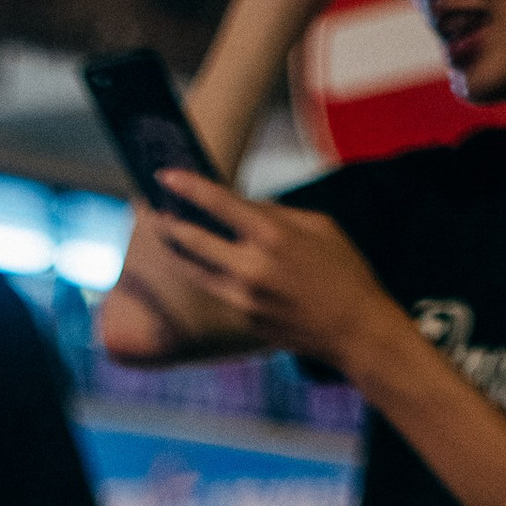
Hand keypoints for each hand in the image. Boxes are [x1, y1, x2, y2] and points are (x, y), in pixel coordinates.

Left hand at [150, 182, 390, 368]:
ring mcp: (243, 299)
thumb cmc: (344, 272)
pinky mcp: (243, 319)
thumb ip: (275, 215)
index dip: (188, 187)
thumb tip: (241, 208)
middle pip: (191, 241)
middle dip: (167, 221)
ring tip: (165, 231)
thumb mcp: (319, 226)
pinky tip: (199, 258)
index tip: (165, 174)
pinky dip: (204, 271)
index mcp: (273, 237)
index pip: (218, 204)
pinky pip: (216, 288)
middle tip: (151, 207)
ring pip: (194, 270)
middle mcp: (251, 268)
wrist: (354, 330)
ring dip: (176, 249)